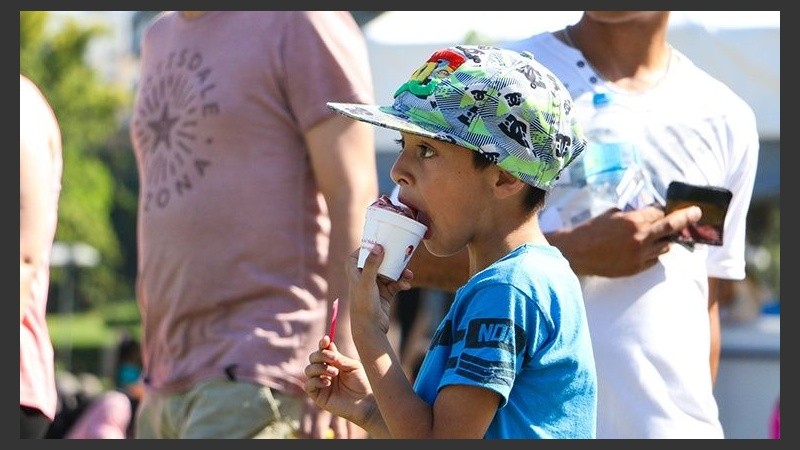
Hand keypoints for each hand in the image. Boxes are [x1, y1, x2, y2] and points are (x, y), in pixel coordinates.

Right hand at [303, 337, 373, 427]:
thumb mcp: (352, 366)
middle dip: (321, 355)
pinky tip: (328, 383)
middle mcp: (325, 372)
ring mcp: (320, 383)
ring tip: (334, 373)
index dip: (322, 344)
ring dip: (320, 368)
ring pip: (309, 370)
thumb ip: (339, 358)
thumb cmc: (362, 383)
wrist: (365, 402)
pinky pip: (308, 385)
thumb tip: (328, 345)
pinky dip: (316, 381)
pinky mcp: (318, 396)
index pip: (323, 351)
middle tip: (334, 359)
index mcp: (333, 363)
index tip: (326, 340)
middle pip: (313, 358)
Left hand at [346, 245, 411, 334]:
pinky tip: (407, 285)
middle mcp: (364, 278)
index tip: (376, 242)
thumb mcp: (367, 282)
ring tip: (408, 274)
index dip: (364, 248)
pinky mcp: (385, 294)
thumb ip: (372, 264)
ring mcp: (376, 286)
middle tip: (401, 252)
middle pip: (377, 262)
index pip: (355, 256)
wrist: (371, 328)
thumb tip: (379, 246)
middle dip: (390, 258)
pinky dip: (401, 283)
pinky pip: (395, 284)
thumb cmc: (364, 305)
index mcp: (355, 273)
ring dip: (400, 272)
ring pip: (389, 273)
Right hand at [551, 204, 701, 276]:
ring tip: (662, 237)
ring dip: (665, 241)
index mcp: (634, 221)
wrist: (577, 253)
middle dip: (686, 219)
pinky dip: (653, 254)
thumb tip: (648, 213)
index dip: (664, 210)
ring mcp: (640, 255)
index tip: (674, 208)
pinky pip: (654, 261)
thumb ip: (632, 214)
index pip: (660, 213)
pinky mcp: (636, 269)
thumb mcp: (612, 215)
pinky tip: (645, 250)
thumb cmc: (591, 230)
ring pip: (665, 247)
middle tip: (697, 213)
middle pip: (672, 227)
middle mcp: (641, 238)